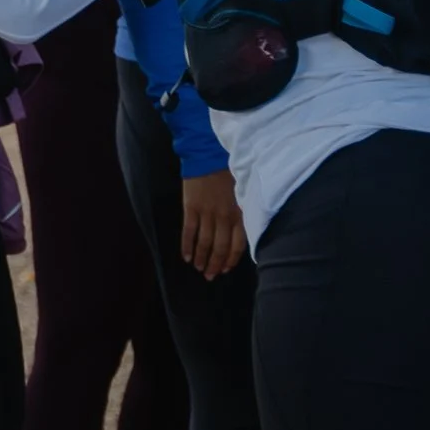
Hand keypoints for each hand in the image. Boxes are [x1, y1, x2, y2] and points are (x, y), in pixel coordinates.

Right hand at [178, 166, 245, 280]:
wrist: (208, 153)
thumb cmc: (228, 171)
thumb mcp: (243, 192)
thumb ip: (242, 212)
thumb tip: (241, 233)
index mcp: (239, 213)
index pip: (237, 244)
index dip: (231, 259)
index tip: (225, 269)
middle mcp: (224, 217)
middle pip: (220, 248)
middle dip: (215, 264)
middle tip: (210, 276)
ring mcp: (206, 213)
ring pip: (205, 243)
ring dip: (201, 258)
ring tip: (198, 268)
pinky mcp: (191, 208)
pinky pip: (189, 232)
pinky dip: (187, 246)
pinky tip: (186, 256)